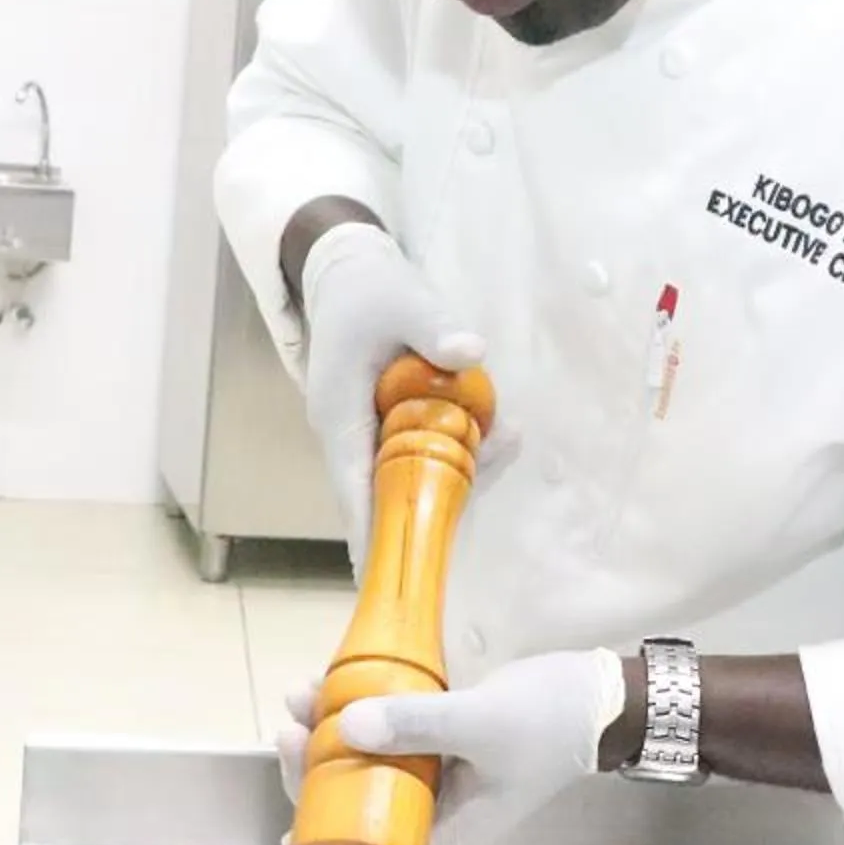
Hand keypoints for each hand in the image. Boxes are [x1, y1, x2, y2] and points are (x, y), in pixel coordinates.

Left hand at [277, 650, 626, 844]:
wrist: (598, 693)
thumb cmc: (549, 722)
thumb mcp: (481, 722)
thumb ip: (417, 725)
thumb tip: (345, 727)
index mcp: (448, 838)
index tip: (292, 828)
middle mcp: (433, 818)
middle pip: (355, 821)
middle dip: (312, 779)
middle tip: (291, 733)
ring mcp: (430, 782)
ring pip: (360, 775)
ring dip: (322, 742)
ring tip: (300, 700)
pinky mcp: (430, 745)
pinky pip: (378, 741)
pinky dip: (349, 717)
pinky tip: (327, 685)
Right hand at [297, 223, 485, 566]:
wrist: (346, 271)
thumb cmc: (368, 290)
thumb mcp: (402, 299)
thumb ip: (434, 325)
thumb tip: (472, 352)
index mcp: (339, 416)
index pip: (355, 488)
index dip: (374, 532)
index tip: (392, 573)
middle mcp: (345, 435)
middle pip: (384, 493)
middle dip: (431, 504)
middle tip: (478, 500)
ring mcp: (364, 433)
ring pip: (405, 474)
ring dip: (454, 474)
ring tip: (504, 445)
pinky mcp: (384, 425)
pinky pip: (418, 452)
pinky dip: (455, 449)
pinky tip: (497, 432)